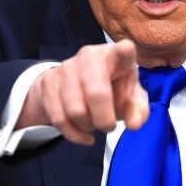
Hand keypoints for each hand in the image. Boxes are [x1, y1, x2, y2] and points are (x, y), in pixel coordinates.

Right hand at [16, 40, 149, 144]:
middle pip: (96, 92)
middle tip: (108, 126)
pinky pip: (60, 119)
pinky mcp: (48, 82)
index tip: (125, 50)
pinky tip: (84, 135)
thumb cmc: (111, 89)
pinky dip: (74, 134)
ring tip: (94, 124)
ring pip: (76, 110)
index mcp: (115, 56)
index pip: (122, 50)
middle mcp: (90, 56)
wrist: (72, 85)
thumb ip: (138, 111)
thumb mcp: (130, 98)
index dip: (123, 52)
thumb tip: (134, 124)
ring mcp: (66, 67)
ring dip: (88, 126)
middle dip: (104, 119)